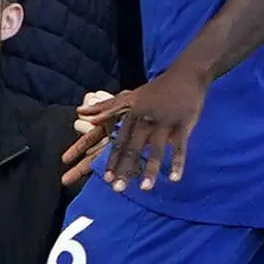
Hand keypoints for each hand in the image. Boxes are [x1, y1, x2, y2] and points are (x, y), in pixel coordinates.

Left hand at [66, 66, 204, 189]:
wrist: (185, 75)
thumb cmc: (155, 90)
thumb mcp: (129, 96)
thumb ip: (105, 107)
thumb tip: (79, 112)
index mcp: (132, 115)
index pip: (118, 142)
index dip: (111, 160)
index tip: (105, 179)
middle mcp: (145, 120)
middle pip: (133, 149)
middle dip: (125, 169)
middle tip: (117, 189)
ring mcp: (165, 122)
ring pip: (155, 150)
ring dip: (150, 170)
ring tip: (145, 189)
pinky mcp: (184, 124)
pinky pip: (180, 147)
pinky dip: (177, 163)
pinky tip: (173, 179)